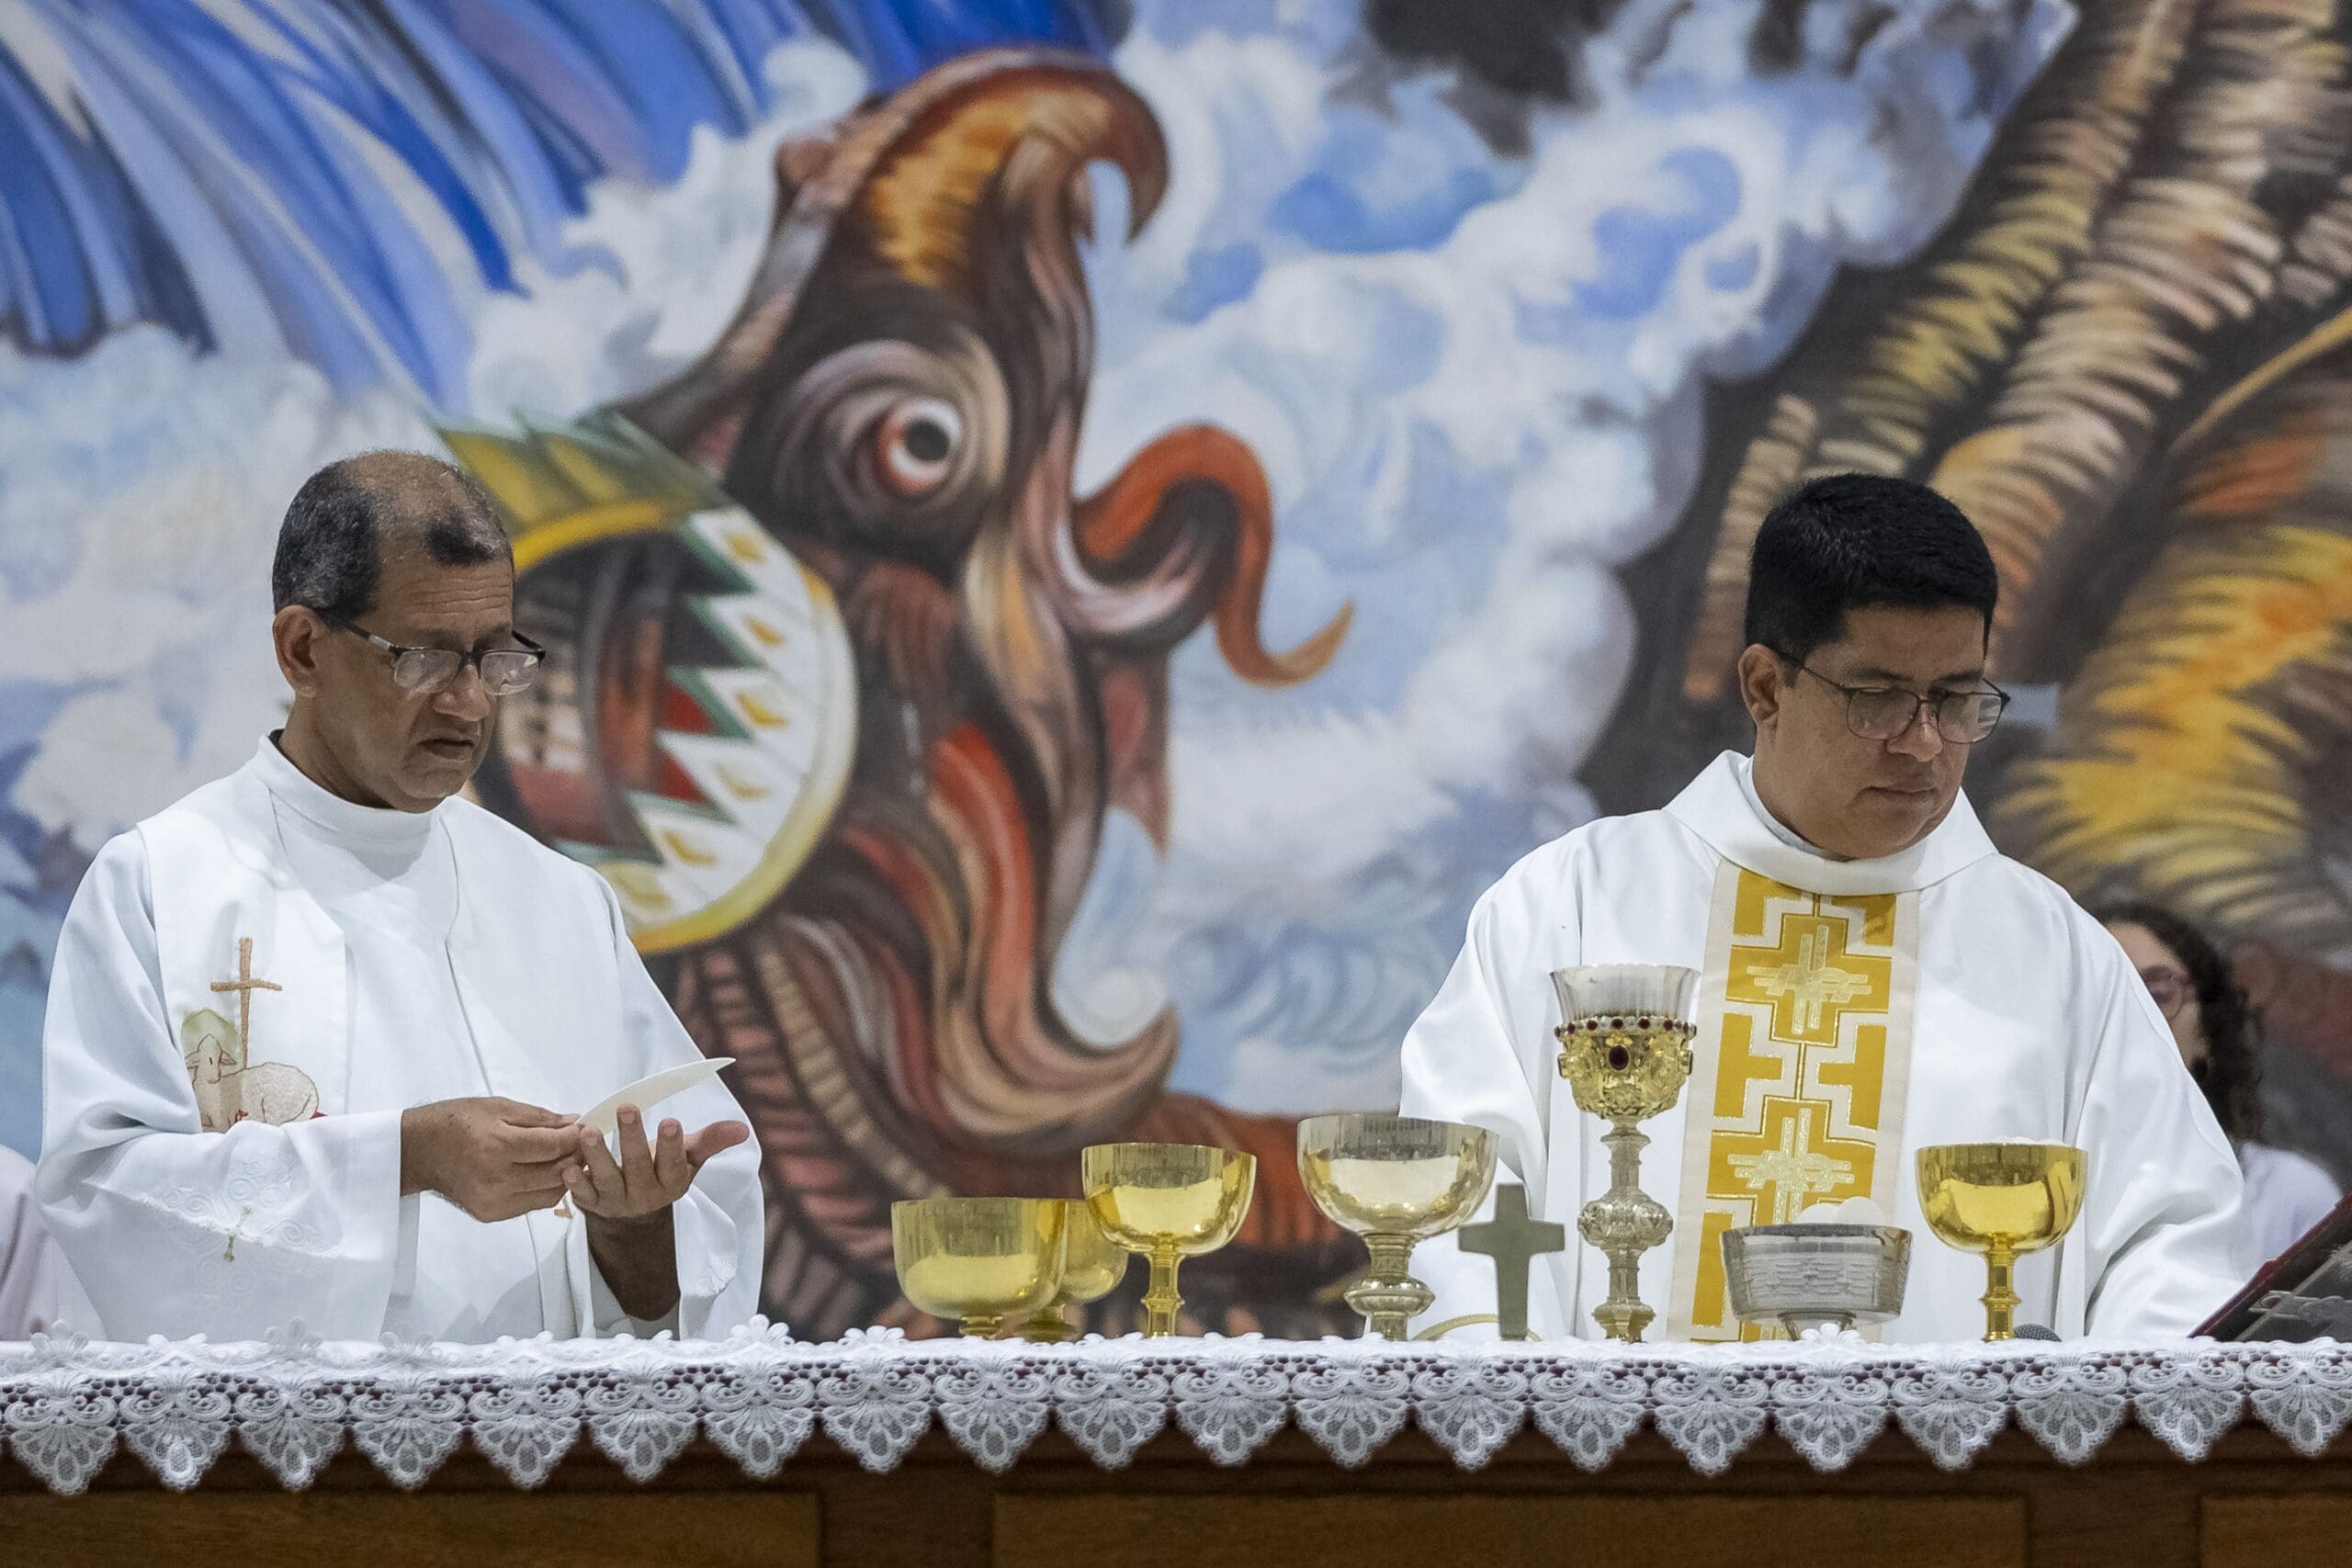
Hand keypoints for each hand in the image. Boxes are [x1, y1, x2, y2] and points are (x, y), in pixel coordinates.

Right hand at [400, 1097, 578, 1220]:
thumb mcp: (497, 1107)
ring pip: (550, 1193)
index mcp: (498, 1146)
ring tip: (564, 1157)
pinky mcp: (491, 1215)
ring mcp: (494, 1201)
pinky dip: (545, 1189)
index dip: (577, 1137)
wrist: (418, 1151)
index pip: (554, 1147)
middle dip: (576, 1156)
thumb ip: (539, 1117)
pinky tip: (542, 1172)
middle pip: (556, 1173)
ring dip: (565, 1176)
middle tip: (582, 1143)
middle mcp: (497, 1179)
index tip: (587, 1127)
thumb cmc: (456, 1121)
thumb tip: (574, 1122)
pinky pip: (533, 1204)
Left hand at [563, 1106, 750, 1220]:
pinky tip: (568, 1168)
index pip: (674, 1163)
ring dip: (597, 1156)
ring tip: (589, 1132)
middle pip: (638, 1165)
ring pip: (607, 1178)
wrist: (633, 1217)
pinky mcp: (592, 1204)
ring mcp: (617, 1201)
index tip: (669, 1122)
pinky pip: (583, 1196)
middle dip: (632, 1138)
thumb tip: (742, 1128)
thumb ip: (710, 1141)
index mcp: (672, 1182)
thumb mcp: (688, 1160)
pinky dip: (575, 1184)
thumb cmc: (662, 1173)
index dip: (671, 1145)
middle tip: (627, 1109)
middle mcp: (645, 1194)